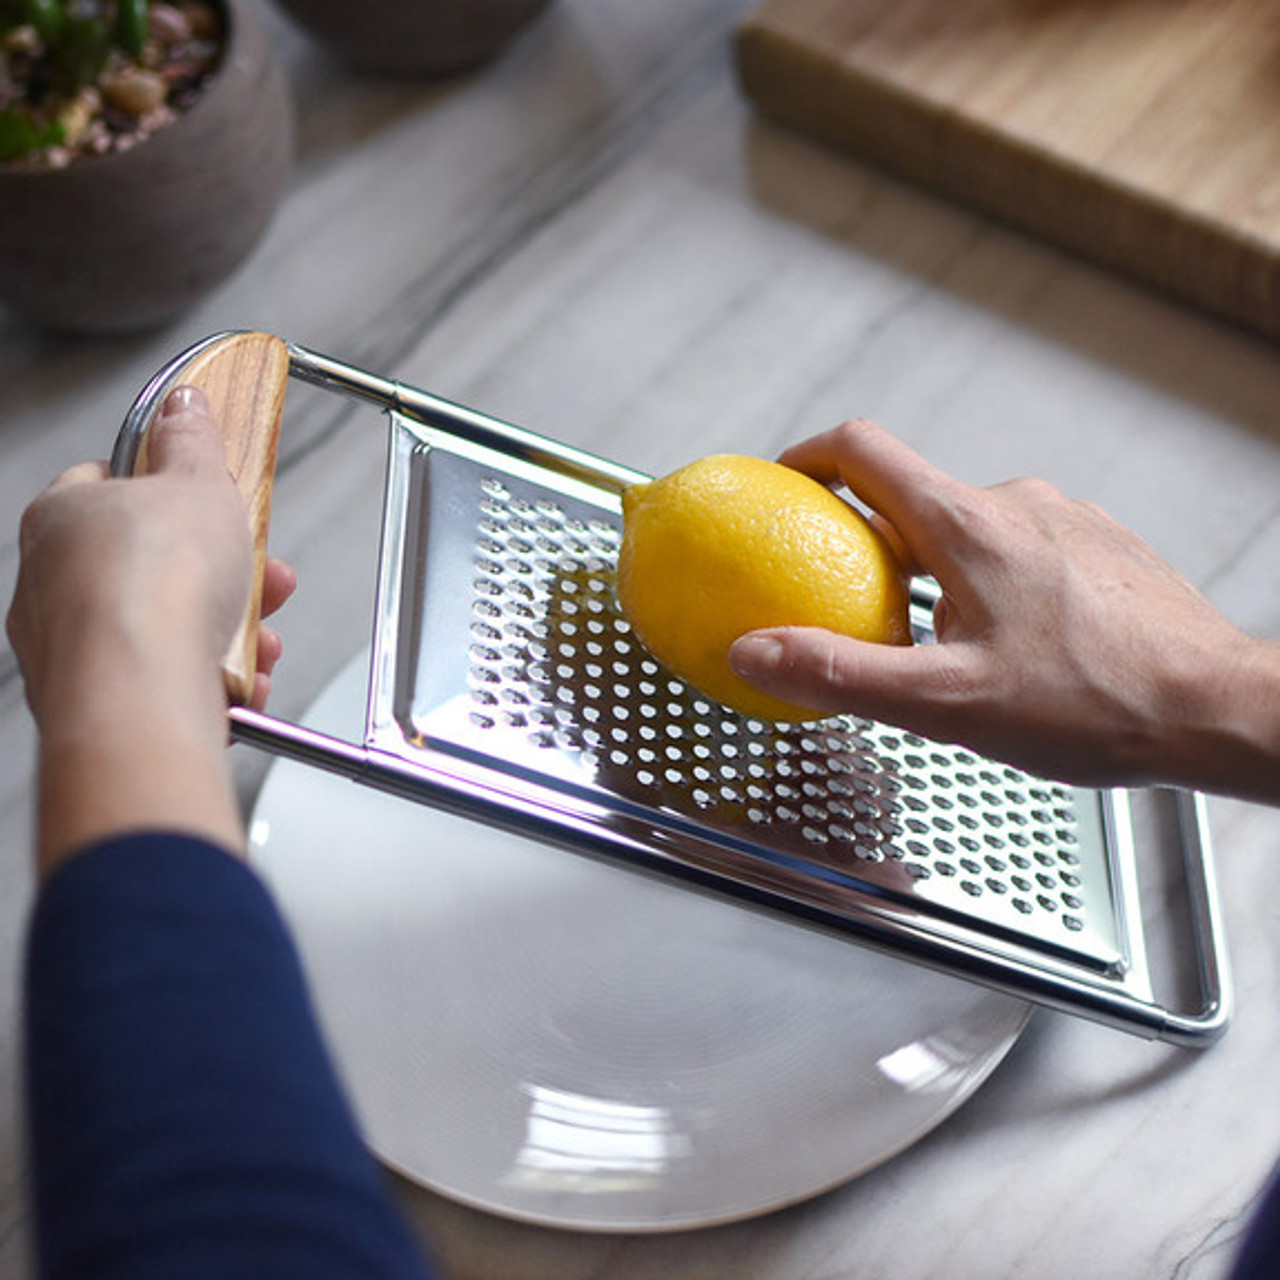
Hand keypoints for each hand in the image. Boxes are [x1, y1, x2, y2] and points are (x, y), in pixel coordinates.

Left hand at [7, 385, 296, 873]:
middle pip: (151, 564)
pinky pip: (165, 681)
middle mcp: (51, 583)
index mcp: (61, 517)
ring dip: (225, 628)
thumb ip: (192, 443)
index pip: (106, 482)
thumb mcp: (199, 484)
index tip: (207, 493)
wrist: (140, 693)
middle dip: (222, 571)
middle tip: (262, 573)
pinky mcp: (99, 703)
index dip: (166, 486)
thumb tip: (184, 404)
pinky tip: (238, 680)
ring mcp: (70, 649)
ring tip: (259, 637)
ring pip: (163, 628)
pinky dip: (208, 679)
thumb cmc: (153, 587)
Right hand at [729, 418, 1279, 799]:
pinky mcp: (1100, 546)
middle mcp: (1016, 502)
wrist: (1218, 708)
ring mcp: (1065, 519)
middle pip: (912, 496)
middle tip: (849, 601)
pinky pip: (1020, 548)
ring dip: (936, 570)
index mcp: (966, 525)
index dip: (807, 457)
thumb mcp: (946, 704)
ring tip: (938, 644)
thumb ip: (840, 674)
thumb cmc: (1094, 705)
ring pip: (969, 529)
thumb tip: (754, 652)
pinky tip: (1009, 645)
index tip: (783, 487)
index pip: (862, 449)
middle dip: (869, 542)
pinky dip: (991, 582)